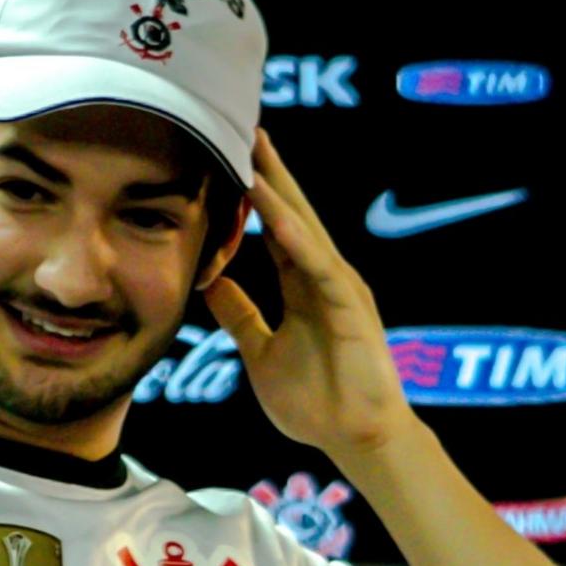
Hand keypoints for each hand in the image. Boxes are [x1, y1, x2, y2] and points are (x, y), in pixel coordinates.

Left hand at [202, 129, 417, 459]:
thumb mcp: (260, 350)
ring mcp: (341, 290)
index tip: (232, 156)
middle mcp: (325, 278)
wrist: (355, 439)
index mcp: (304, 286)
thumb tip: (210, 284)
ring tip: (256, 151)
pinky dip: (296, 239)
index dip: (256, 194)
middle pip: (294, 215)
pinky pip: (319, 267)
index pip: (276, 228)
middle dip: (271, 173)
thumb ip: (240, 316)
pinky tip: (275, 213)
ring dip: (281, 192)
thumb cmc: (316, 401)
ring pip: (305, 231)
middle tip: (247, 127)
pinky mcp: (351, 309)